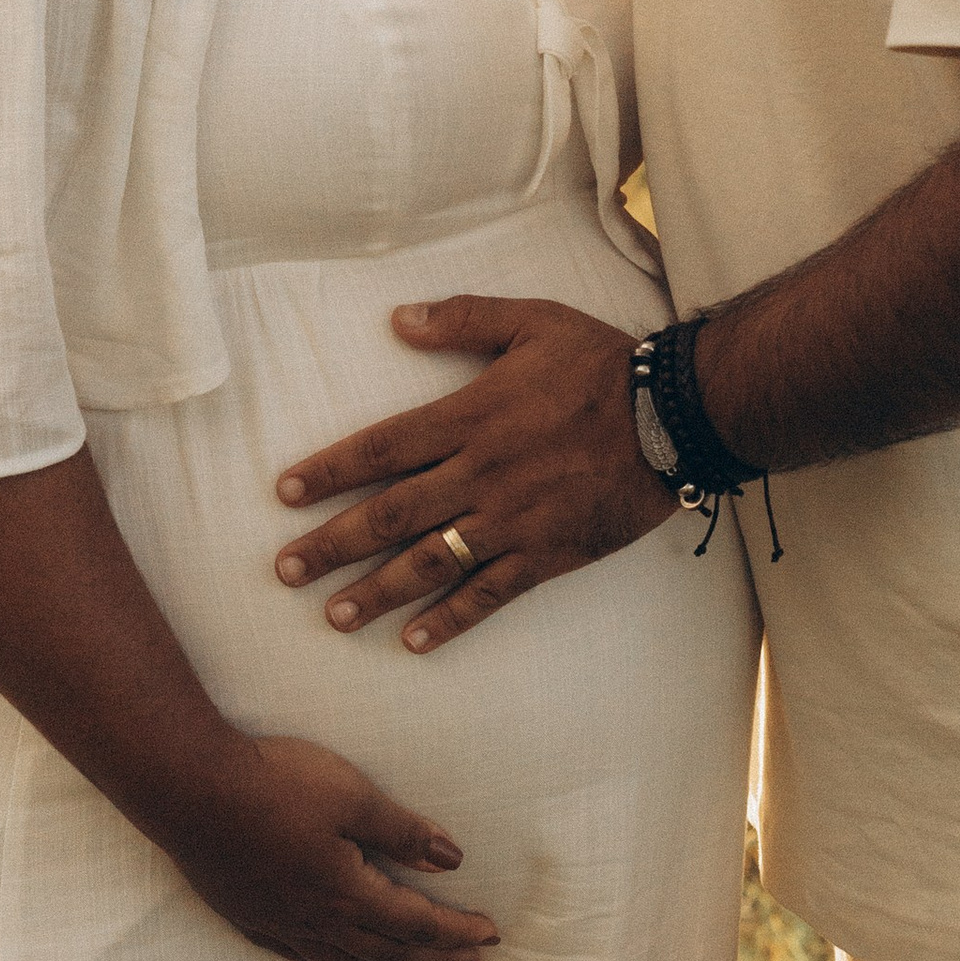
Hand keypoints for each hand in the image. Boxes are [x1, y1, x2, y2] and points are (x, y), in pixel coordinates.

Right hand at [162, 732, 498, 960]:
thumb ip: (402, 832)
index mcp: (347, 891)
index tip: (492, 935)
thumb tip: (452, 860)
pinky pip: (300, 957)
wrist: (188, 788)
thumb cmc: (273, 784)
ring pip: (349, 960)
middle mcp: (317, 919)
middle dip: (437, 957)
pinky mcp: (250, 915)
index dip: (457, 929)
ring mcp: (280, 922)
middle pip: (389, 949)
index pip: (417, 921)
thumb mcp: (351, 796)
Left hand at [273, 296, 676, 652]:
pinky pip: (489, 594)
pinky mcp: (547, 555)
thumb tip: (399, 319)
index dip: (329, 472)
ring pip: (431, 562)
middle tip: (285, 570)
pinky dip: (449, 621)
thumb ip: (463, 318)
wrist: (675, 419)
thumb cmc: (602, 365)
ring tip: (333, 615)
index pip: (382, 448)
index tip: (284, 494)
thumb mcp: (533, 322)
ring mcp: (513, 520)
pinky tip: (413, 642)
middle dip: (332, 545)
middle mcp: (482, 474)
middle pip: (391, 514)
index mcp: (471, 416)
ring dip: (377, 591)